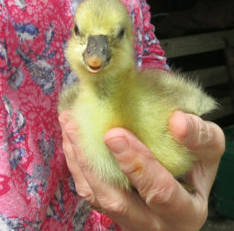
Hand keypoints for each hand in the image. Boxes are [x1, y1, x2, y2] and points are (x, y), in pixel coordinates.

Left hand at [59, 110, 224, 230]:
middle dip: (92, 162)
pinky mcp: (112, 206)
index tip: (115, 133)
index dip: (138, 165)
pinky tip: (72, 137)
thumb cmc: (197, 167)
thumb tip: (177, 121)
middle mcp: (151, 222)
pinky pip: (88, 190)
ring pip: (95, 196)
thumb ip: (200, 137)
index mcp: (184, 212)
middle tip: (77, 125)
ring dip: (77, 159)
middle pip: (115, 201)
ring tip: (69, 123)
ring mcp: (127, 217)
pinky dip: (77, 162)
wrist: (184, 181)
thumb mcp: (210, 151)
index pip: (159, 192)